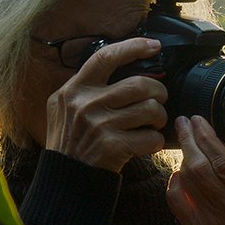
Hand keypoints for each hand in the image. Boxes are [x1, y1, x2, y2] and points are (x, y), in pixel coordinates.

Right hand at [45, 38, 167, 171]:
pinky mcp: (113, 147)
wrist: (65, 179)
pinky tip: (149, 142)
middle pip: (139, 84)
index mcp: (74, 89)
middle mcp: (85, 104)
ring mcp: (99, 125)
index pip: (106, 57)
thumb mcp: (63, 108)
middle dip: (159, 91)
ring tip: (155, 122)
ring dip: (160, 117)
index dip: (133, 47)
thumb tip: (124, 66)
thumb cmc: (69, 141)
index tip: (154, 46)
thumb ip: (85, 88)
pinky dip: (156, 140)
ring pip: (150, 109)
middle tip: (160, 99)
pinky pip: (151, 138)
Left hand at [166, 115, 224, 224]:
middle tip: (183, 122)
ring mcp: (210, 220)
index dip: (206, 137)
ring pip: (186, 179)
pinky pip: (175, 196)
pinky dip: (175, 179)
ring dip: (182, 158)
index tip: (198, 120)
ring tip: (186, 145)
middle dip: (188, 140)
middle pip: (200, 167)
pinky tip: (180, 171)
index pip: (223, 160)